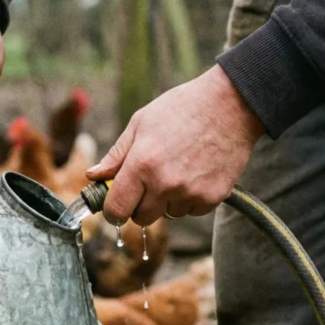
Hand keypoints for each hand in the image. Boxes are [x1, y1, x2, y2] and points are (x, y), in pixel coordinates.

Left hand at [86, 65, 264, 225]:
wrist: (231, 105)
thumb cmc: (182, 108)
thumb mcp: (141, 123)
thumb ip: (116, 155)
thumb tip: (93, 176)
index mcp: (142, 164)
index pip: (116, 209)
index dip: (112, 211)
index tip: (115, 206)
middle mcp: (164, 184)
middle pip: (141, 219)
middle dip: (139, 205)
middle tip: (148, 183)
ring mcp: (190, 193)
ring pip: (167, 214)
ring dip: (167, 201)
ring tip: (178, 169)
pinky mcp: (212, 198)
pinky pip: (191, 211)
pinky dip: (189, 199)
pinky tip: (195, 173)